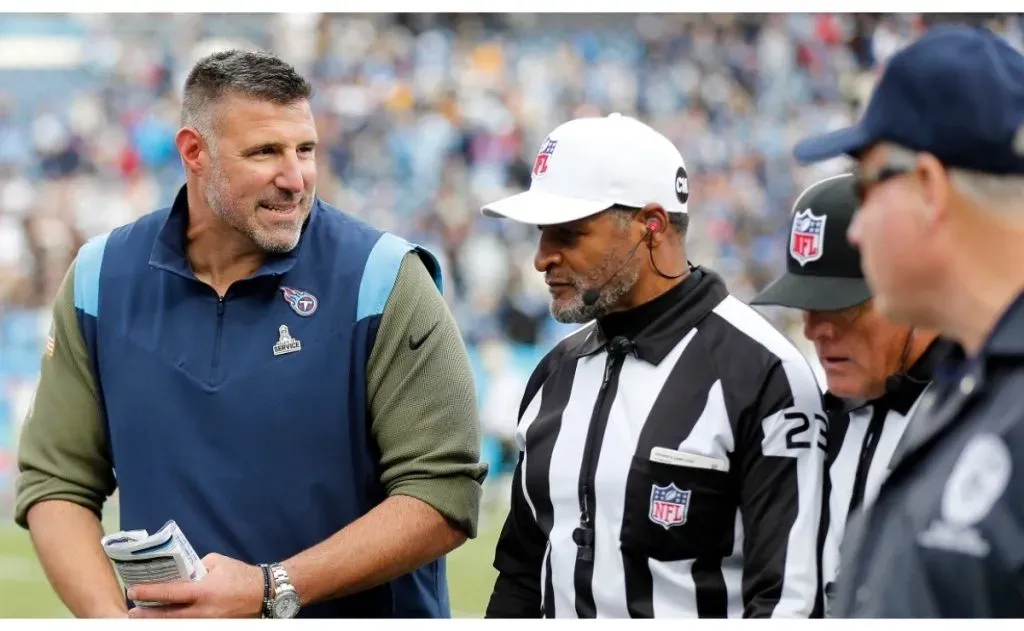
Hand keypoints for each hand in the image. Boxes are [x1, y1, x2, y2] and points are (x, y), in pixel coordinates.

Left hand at [126, 553, 263, 618]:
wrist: (264, 592)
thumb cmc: (240, 574)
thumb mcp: (217, 562)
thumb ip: (197, 567)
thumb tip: (183, 573)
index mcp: (204, 591)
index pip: (170, 593)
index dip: (149, 593)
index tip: (133, 591)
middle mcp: (204, 610)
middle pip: (168, 617)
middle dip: (147, 615)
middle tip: (132, 613)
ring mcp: (208, 622)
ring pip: (178, 624)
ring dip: (160, 620)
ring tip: (145, 617)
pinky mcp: (213, 626)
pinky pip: (191, 624)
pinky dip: (177, 622)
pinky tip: (168, 620)